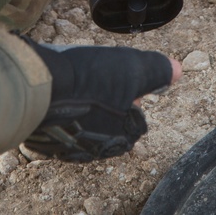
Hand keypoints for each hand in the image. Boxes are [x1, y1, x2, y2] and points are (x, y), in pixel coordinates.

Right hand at [23, 38, 182, 161]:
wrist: (39, 86)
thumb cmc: (90, 81)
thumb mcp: (134, 68)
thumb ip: (158, 70)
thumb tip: (176, 70)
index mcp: (122, 137)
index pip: (135, 116)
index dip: (130, 91)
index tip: (117, 78)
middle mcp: (96, 148)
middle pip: (108, 118)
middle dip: (104, 99)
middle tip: (95, 78)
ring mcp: (67, 146)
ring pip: (82, 120)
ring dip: (81, 103)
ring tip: (75, 80)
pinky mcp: (43, 139)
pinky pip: (58, 121)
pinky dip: (59, 107)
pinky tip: (57, 90)